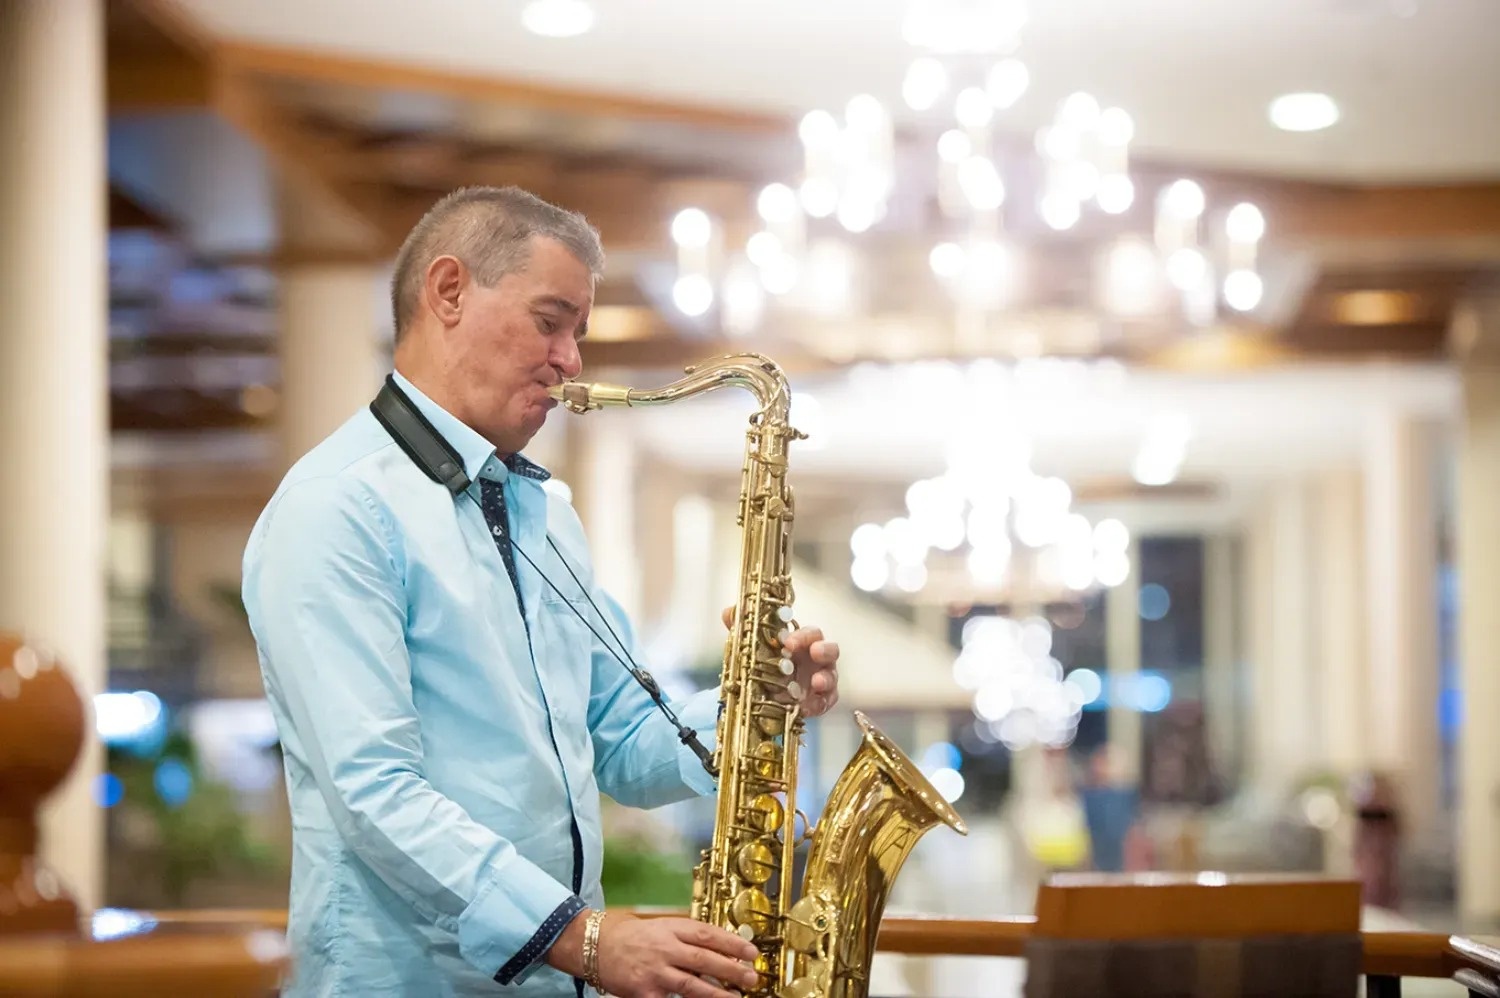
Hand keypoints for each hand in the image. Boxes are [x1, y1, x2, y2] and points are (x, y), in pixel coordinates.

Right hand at [599, 913, 758, 997]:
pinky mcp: (644, 992)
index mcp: (671, 928)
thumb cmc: (633, 936)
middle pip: (703, 959)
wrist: (596, 945)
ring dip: (716, 993)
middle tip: (751, 977)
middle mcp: (664, 948)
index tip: (751, 951)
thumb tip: (720, 949)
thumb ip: (687, 937)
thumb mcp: (662, 927)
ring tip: (736, 997)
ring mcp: (654, 971)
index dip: (732, 943)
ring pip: (691, 984)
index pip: (707, 934)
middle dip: (731, 969)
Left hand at [722, 607, 839, 717]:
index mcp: (802, 642)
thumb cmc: (766, 665)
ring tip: (817, 682)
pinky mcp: (821, 701)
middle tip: (815, 652)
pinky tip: (806, 707)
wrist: (764, 694)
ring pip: (832, 676)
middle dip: (824, 650)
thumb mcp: (753, 648)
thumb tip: (729, 612)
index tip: (788, 642)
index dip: (802, 636)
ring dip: (826, 678)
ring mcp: (821, 680)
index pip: (810, 633)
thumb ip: (742, 629)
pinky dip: (819, 704)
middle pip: (830, 649)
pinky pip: (826, 702)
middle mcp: (815, 659)